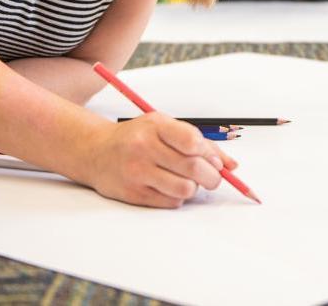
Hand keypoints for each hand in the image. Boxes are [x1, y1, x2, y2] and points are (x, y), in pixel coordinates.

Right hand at [87, 113, 238, 207]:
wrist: (96, 151)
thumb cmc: (137, 137)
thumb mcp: (164, 127)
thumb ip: (200, 142)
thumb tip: (231, 165)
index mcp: (155, 126)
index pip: (192, 141)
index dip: (209, 153)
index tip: (213, 160)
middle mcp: (144, 147)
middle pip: (193, 168)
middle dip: (212, 177)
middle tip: (212, 178)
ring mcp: (137, 172)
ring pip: (185, 189)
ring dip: (194, 188)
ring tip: (188, 181)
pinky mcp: (133, 193)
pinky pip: (171, 202)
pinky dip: (178, 197)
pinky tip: (169, 186)